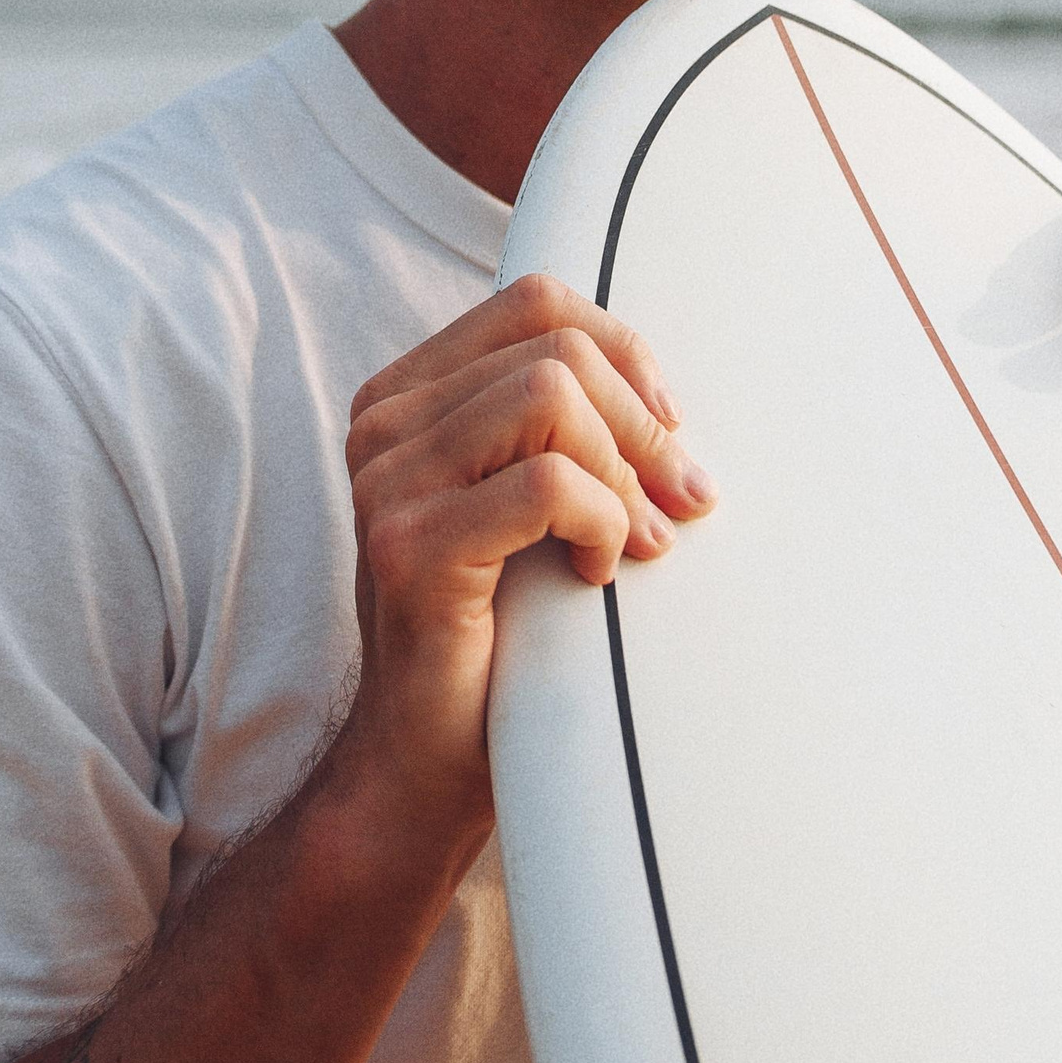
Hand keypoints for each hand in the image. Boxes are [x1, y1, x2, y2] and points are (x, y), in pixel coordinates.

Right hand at [341, 276, 716, 844]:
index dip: (624, 350)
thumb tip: (671, 397)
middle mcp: (382, 426)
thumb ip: (560, 429)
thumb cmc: (501, 631)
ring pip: (549, 398)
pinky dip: (602, 522)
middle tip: (679, 500)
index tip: (668, 428)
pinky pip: (548, 486)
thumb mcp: (528, 505)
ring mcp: (386, 483)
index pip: (536, 302)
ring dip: (624, 472)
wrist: (427, 760)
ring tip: (641, 541)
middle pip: (554, 346)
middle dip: (641, 421)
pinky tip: (601, 571)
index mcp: (406, 397)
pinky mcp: (410, 547)